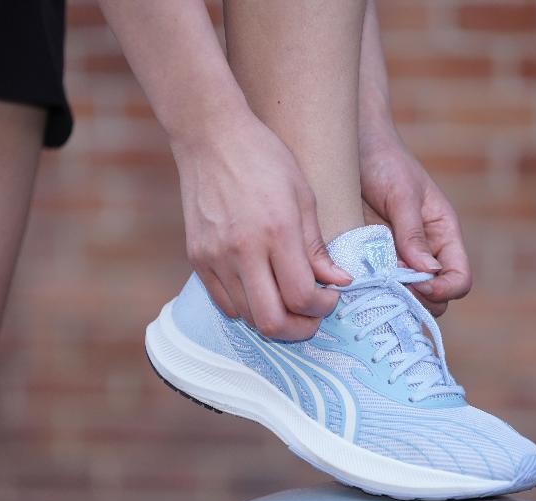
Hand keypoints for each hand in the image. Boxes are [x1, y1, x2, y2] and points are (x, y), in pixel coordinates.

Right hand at [172, 111, 351, 339]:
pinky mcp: (197, 258)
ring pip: (247, 316)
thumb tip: (338, 281)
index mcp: (277, 231)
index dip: (322, 308)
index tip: (331, 297)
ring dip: (274, 318)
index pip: (302, 296)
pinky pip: (224, 302)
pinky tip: (262, 289)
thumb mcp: (304, 196)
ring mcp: (215, 257)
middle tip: (312, 317)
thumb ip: (317, 246)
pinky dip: (248, 306)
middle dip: (299, 328)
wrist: (210, 137)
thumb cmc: (264, 158)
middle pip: (272, 321)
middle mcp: (242, 250)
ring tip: (289, 301)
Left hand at [360, 125, 470, 316]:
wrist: (351, 148)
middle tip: (390, 288)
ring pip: (404, 298)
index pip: (459, 279)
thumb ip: (413, 232)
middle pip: (434, 298)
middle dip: (417, 301)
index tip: (420, 285)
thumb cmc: (385, 162)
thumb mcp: (402, 194)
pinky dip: (368, 292)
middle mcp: (423, 253)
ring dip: (391, 300)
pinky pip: (374, 288)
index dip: (445, 289)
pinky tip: (354, 285)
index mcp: (443, 236)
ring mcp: (395, 260)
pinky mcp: (368, 261)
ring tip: (371, 287)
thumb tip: (428, 272)